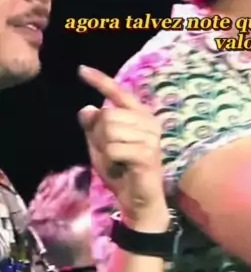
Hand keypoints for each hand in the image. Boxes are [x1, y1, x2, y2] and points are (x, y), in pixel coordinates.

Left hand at [78, 65, 168, 231]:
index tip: (81, 70)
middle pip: (106, 115)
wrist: (139, 201)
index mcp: (139, 116)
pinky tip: (121, 169)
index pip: (118, 92)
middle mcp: (148, 121)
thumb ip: (94, 128)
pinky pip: (113, 149)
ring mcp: (150, 137)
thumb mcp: (101, 147)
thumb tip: (87, 109)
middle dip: (99, 137)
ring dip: (104, 151)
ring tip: (118, 163)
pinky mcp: (147, 154)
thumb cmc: (122, 171)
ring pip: (108, 132)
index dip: (99, 81)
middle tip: (111, 154)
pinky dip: (110, 162)